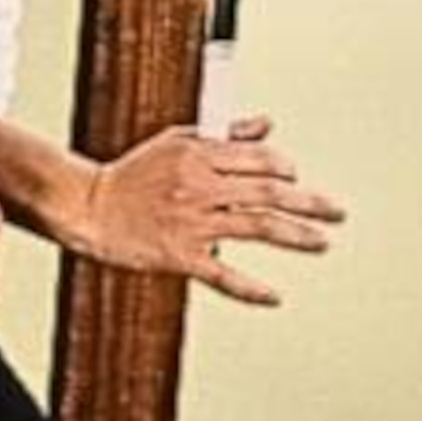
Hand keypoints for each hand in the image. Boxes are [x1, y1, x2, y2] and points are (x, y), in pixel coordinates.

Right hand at [76, 113, 344, 304]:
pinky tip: (273, 295)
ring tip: (321, 242)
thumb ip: (224, 134)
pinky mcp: (179, 255)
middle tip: (336, 212)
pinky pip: (222, 274)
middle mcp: (199, 187)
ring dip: (297, 237)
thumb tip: (264, 125)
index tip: (296, 180)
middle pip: (270, 193)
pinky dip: (250, 288)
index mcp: (200, 155)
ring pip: (258, 227)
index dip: (287, 169)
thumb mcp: (175, 141)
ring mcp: (191, 223)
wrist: (86, 206)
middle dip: (311, 203)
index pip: (262, 160)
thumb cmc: (129, 176)